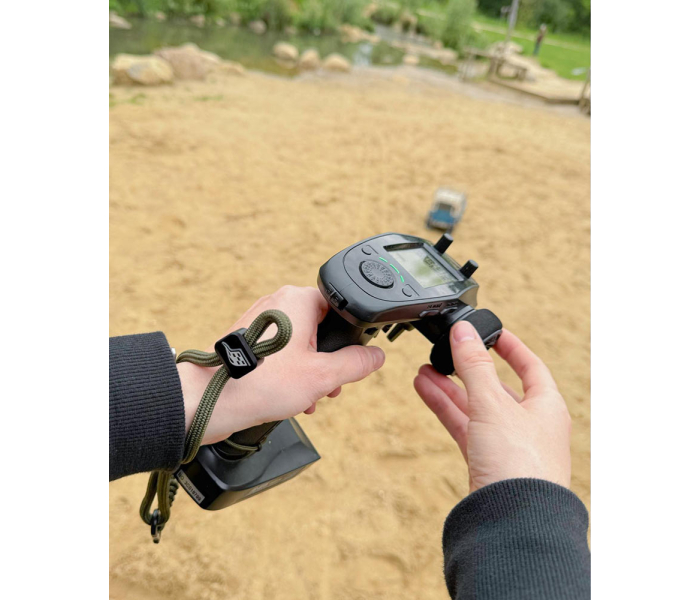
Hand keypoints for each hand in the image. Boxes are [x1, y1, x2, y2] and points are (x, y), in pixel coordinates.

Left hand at [178, 286, 384, 444]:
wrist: (210, 400)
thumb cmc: (262, 383)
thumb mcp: (323, 376)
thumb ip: (356, 363)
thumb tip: (376, 356)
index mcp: (299, 299)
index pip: (341, 307)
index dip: (349, 339)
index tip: (349, 364)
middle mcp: (278, 301)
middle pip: (320, 328)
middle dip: (328, 361)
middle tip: (329, 387)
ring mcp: (260, 318)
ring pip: (301, 342)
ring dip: (310, 371)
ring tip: (309, 398)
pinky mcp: (248, 336)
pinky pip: (280, 350)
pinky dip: (290, 371)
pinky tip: (290, 398)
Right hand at [413, 321, 570, 491]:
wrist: (515, 521)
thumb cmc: (519, 463)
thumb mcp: (492, 404)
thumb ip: (474, 366)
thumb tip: (464, 330)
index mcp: (546, 406)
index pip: (530, 366)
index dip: (510, 346)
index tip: (492, 332)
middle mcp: (531, 425)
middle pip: (496, 387)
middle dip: (467, 370)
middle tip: (446, 353)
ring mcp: (509, 446)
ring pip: (476, 408)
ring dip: (450, 389)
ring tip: (423, 372)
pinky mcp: (489, 464)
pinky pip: (466, 428)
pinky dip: (447, 411)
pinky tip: (427, 393)